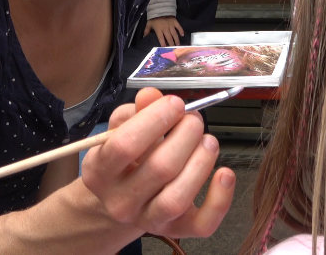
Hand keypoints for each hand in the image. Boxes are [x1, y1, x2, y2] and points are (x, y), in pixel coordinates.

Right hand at [81, 88, 235, 238]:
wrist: (122, 199)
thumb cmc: (124, 159)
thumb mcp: (119, 131)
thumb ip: (134, 112)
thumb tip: (151, 95)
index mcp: (100, 172)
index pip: (124, 145)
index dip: (154, 119)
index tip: (175, 104)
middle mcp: (121, 202)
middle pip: (159, 168)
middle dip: (185, 135)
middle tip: (194, 120)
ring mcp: (148, 220)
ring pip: (178, 198)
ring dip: (201, 162)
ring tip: (208, 141)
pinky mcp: (176, 230)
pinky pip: (202, 224)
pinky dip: (220, 199)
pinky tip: (225, 173)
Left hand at [143, 16, 184, 46]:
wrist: (160, 8)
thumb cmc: (154, 18)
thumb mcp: (149, 24)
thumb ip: (146, 30)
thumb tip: (144, 37)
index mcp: (159, 29)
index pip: (161, 38)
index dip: (163, 43)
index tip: (165, 48)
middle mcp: (165, 28)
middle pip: (169, 37)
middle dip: (171, 44)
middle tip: (173, 48)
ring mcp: (171, 25)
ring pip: (174, 34)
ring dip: (176, 39)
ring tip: (178, 44)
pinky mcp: (174, 21)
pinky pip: (179, 27)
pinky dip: (181, 30)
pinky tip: (182, 35)